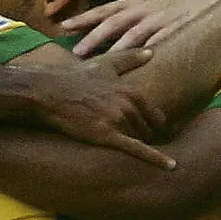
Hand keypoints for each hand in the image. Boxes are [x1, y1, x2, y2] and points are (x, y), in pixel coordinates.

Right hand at [21, 48, 172, 167]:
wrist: (49, 92)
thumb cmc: (75, 77)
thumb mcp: (105, 64)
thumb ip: (130, 58)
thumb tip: (152, 52)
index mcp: (132, 91)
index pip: (157, 116)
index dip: (153, 126)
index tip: (151, 133)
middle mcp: (129, 105)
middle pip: (149, 131)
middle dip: (143, 137)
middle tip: (132, 141)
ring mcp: (119, 121)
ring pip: (141, 140)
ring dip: (137, 144)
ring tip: (127, 147)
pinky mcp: (107, 136)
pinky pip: (138, 150)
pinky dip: (156, 159)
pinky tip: (171, 168)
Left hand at [65, 0, 211, 53]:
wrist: (207, 4)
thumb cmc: (171, 9)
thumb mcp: (145, 7)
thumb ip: (124, 19)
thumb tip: (99, 35)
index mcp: (134, 2)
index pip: (104, 10)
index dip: (83, 18)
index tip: (64, 26)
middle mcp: (143, 9)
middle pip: (113, 23)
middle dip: (93, 38)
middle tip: (76, 53)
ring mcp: (158, 20)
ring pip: (132, 35)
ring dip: (115, 50)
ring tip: (101, 64)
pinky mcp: (173, 32)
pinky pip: (156, 45)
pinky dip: (144, 55)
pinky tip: (134, 68)